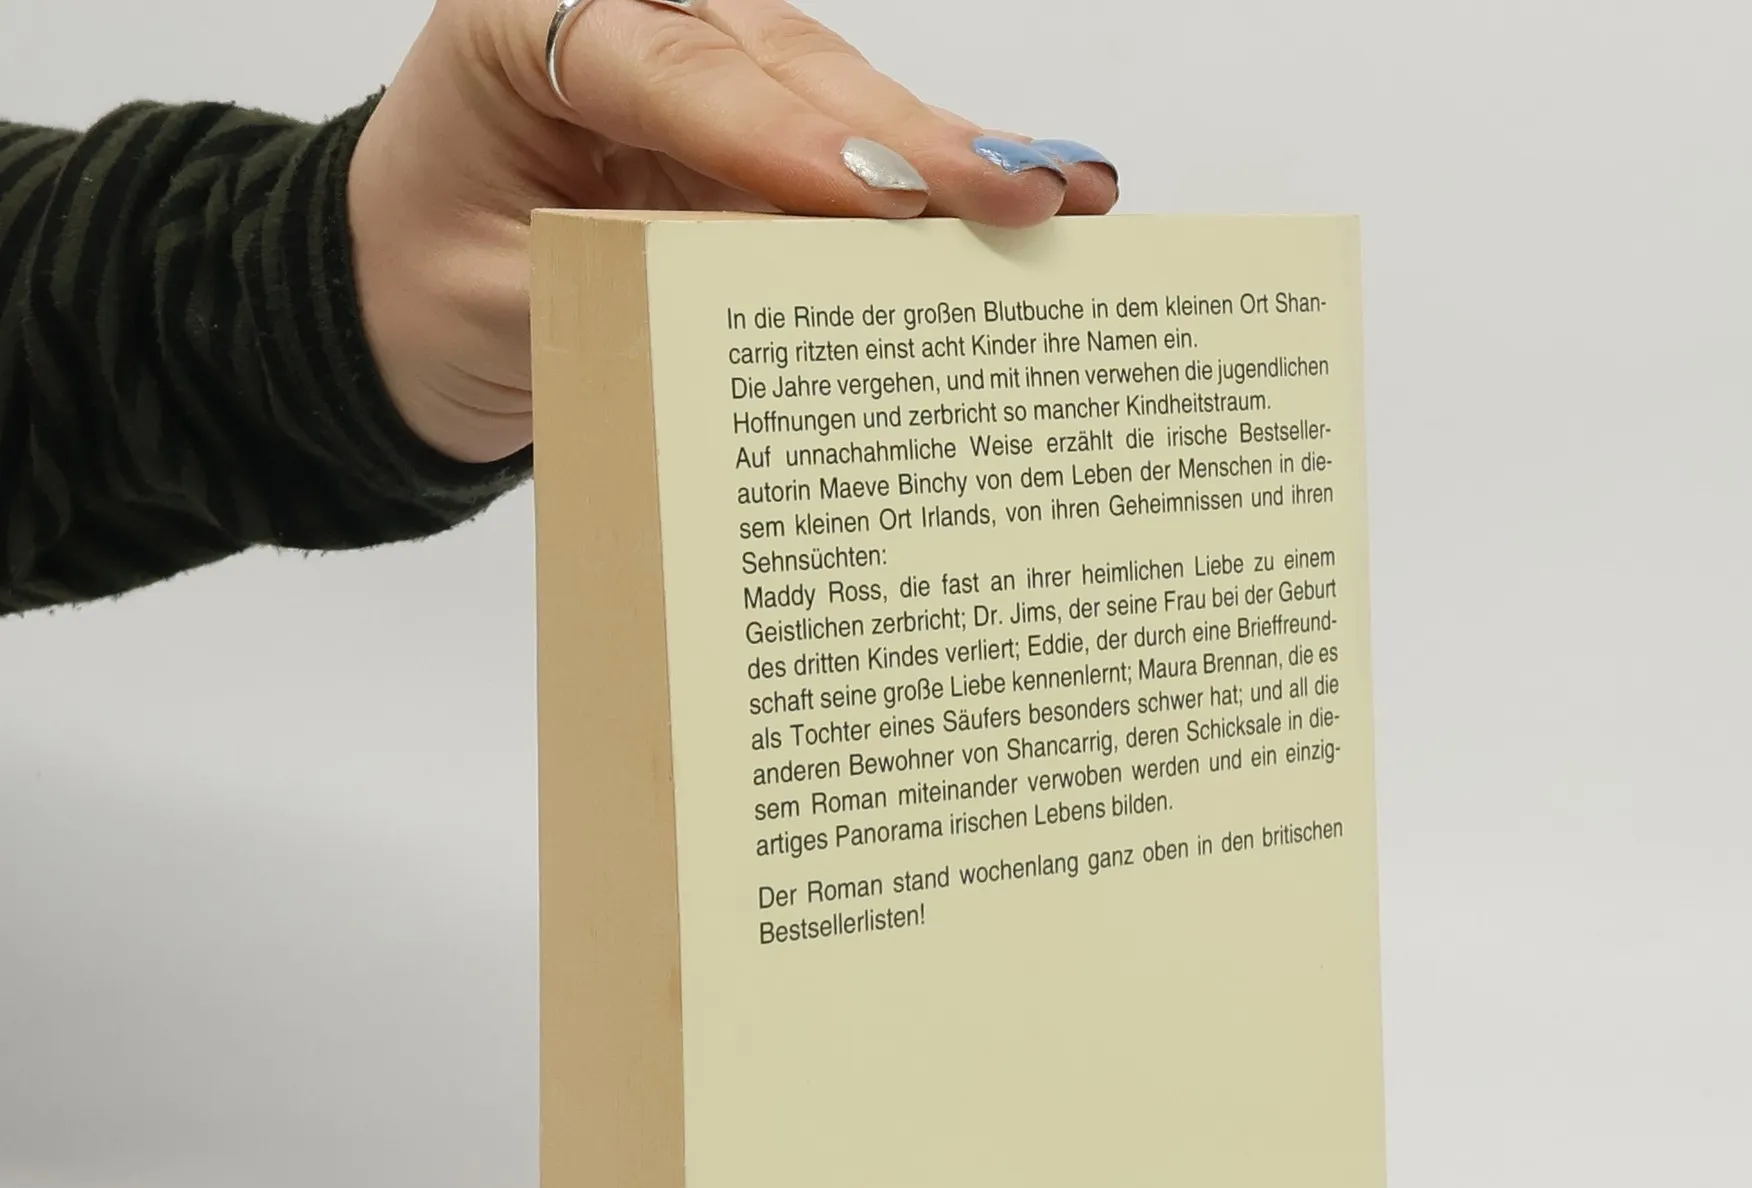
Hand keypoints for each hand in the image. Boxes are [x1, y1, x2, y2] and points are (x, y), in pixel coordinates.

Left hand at [348, 0, 1117, 462]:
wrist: (398, 295)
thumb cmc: (425, 287)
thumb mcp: (500, 303)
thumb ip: (623, 285)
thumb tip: (779, 299)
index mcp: (520, 21)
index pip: (668, 69)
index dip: (781, 134)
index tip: (880, 194)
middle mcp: (620, 13)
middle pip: (780, 61)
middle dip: (905, 134)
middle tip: (1014, 192)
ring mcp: (695, 61)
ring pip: (836, 91)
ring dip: (950, 149)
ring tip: (1061, 188)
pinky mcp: (746, 125)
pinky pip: (847, 145)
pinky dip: (932, 176)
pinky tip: (1030, 185)